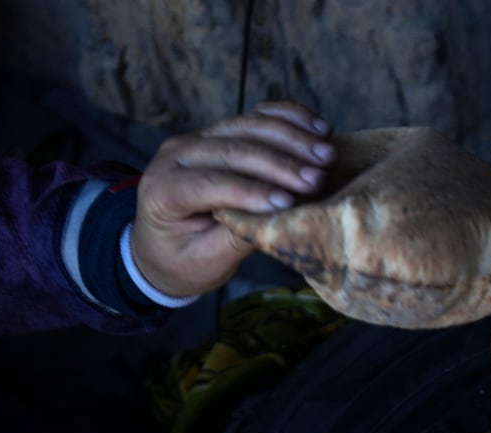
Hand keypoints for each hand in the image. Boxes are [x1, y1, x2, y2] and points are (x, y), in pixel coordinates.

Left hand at [130, 101, 336, 296]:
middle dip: (279, 163)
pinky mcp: (221, 131)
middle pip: (231, 149)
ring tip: (328, 154)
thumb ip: (236, 235)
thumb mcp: (206, 260)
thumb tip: (278, 217)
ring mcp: (199, 137)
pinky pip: (256, 115)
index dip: (249, 191)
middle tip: (318, 178)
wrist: (164, 246)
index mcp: (163, 191)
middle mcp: (176, 154)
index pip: (208, 184)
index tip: (289, 202)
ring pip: (247, 125)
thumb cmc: (184, 259)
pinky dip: (288, 116)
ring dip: (291, 137)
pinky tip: (318, 127)